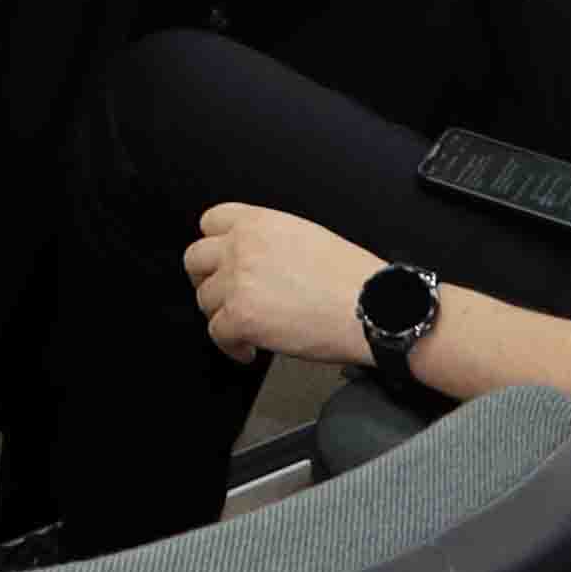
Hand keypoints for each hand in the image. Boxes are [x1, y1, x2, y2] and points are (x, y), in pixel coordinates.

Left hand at [181, 203, 386, 371]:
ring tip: (245, 328)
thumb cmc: (354, 279)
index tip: (220, 262)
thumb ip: (269, 241)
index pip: (210, 222)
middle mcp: (242, 246)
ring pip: (205, 299)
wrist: (375, 307)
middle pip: (195, 259)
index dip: (215, 246)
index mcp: (260, 222)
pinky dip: (231, 346)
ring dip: (222, 316)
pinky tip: (249, 349)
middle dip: (207, 280)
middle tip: (223, 297)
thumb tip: (255, 259)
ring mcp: (238, 280)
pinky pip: (217, 333)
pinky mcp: (241, 316)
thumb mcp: (306, 237)